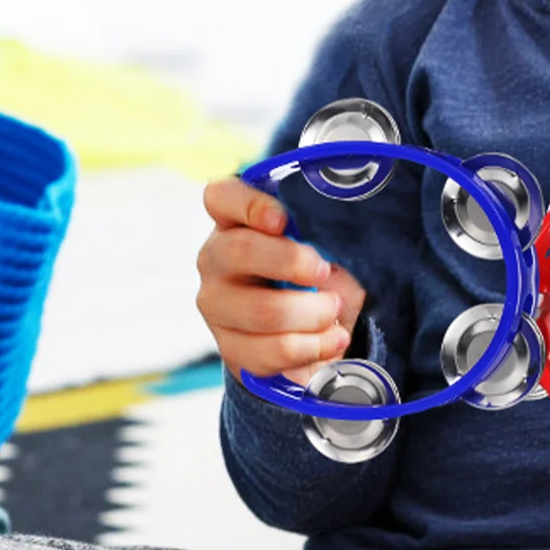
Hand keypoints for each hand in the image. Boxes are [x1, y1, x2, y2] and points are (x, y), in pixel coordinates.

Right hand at [197, 176, 366, 384]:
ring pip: (264, 311)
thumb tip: (334, 276)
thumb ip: (320, 243)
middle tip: (326, 272)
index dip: (250, 205)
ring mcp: (217, 307)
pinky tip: (333, 340)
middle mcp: (214, 261)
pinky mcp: (232, 349)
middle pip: (240, 251)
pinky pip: (275, 352)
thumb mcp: (312, 246)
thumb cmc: (302, 274)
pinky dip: (314, 348)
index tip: (282, 221)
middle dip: (294, 263)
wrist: (288, 330)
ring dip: (314, 313)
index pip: (221, 197)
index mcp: (232, 222)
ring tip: (335, 312)